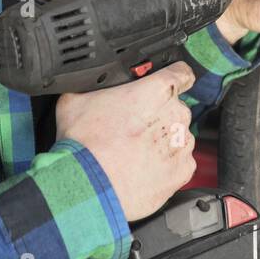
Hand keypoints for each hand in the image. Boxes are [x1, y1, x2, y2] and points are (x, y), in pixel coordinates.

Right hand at [55, 61, 196, 221]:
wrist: (88, 186)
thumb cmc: (85, 143)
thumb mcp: (77, 98)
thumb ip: (95, 86)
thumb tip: (89, 84)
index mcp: (158, 90)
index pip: (181, 72)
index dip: (173, 77)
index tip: (163, 87)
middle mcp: (176, 114)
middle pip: (174, 108)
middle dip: (155, 115)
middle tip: (130, 127)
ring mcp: (182, 144)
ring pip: (176, 136)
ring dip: (160, 141)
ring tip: (132, 152)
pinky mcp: (182, 171)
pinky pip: (178, 163)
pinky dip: (164, 165)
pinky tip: (141, 168)